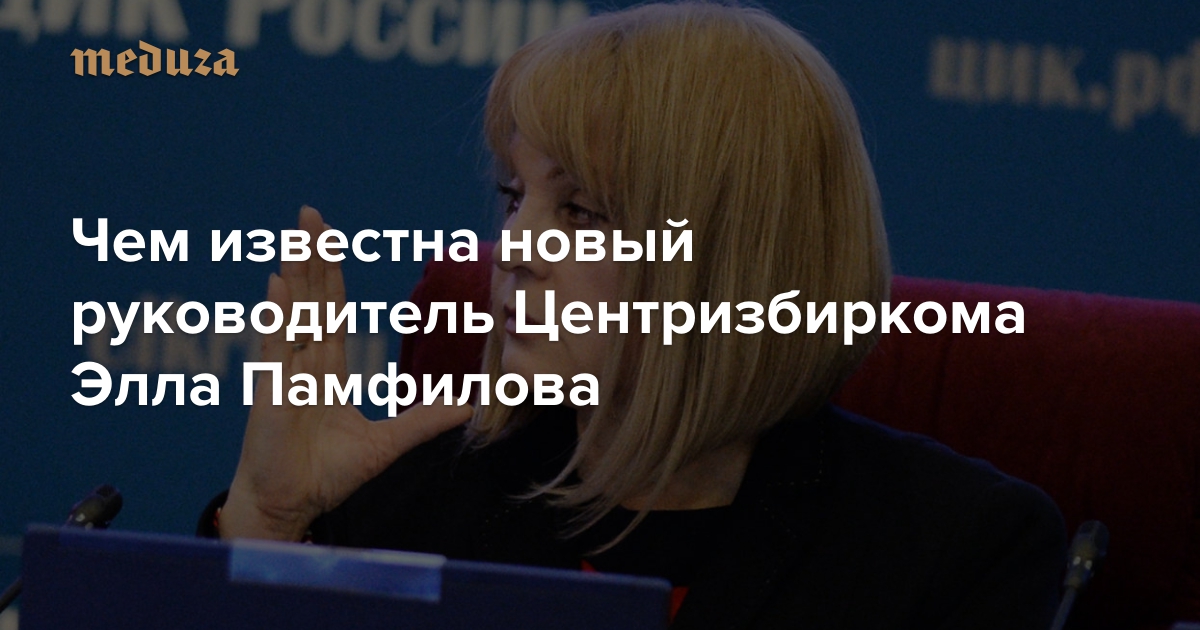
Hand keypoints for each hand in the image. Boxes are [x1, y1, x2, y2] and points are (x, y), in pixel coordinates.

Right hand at [219, 206, 471, 540]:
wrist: (291, 506)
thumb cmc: (327, 474)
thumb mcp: (387, 443)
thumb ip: (424, 420)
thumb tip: (470, 406)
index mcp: (326, 370)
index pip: (331, 312)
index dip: (331, 275)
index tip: (331, 238)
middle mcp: (303, 364)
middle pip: (310, 300)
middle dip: (312, 258)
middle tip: (311, 215)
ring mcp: (285, 374)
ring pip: (293, 312)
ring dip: (296, 272)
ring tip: (299, 234)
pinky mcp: (271, 391)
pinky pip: (275, 345)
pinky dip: (277, 313)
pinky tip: (278, 282)